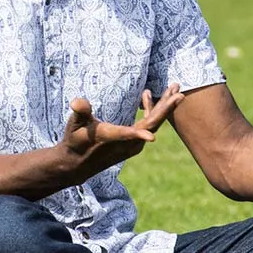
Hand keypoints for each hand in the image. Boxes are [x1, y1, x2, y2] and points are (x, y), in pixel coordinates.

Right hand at [59, 83, 185, 178]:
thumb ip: (80, 112)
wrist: (77, 164)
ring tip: (173, 87)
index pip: (126, 136)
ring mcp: (132, 145)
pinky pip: (148, 125)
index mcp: (111, 137)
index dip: (138, 135)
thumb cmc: (75, 140)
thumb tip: (78, 102)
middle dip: (165, 107)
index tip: (151, 137)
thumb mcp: (74, 125)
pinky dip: (151, 110)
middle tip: (178, 91)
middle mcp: (126, 143)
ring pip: (153, 124)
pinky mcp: (133, 143)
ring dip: (163, 106)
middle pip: (151, 125)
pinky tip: (146, 95)